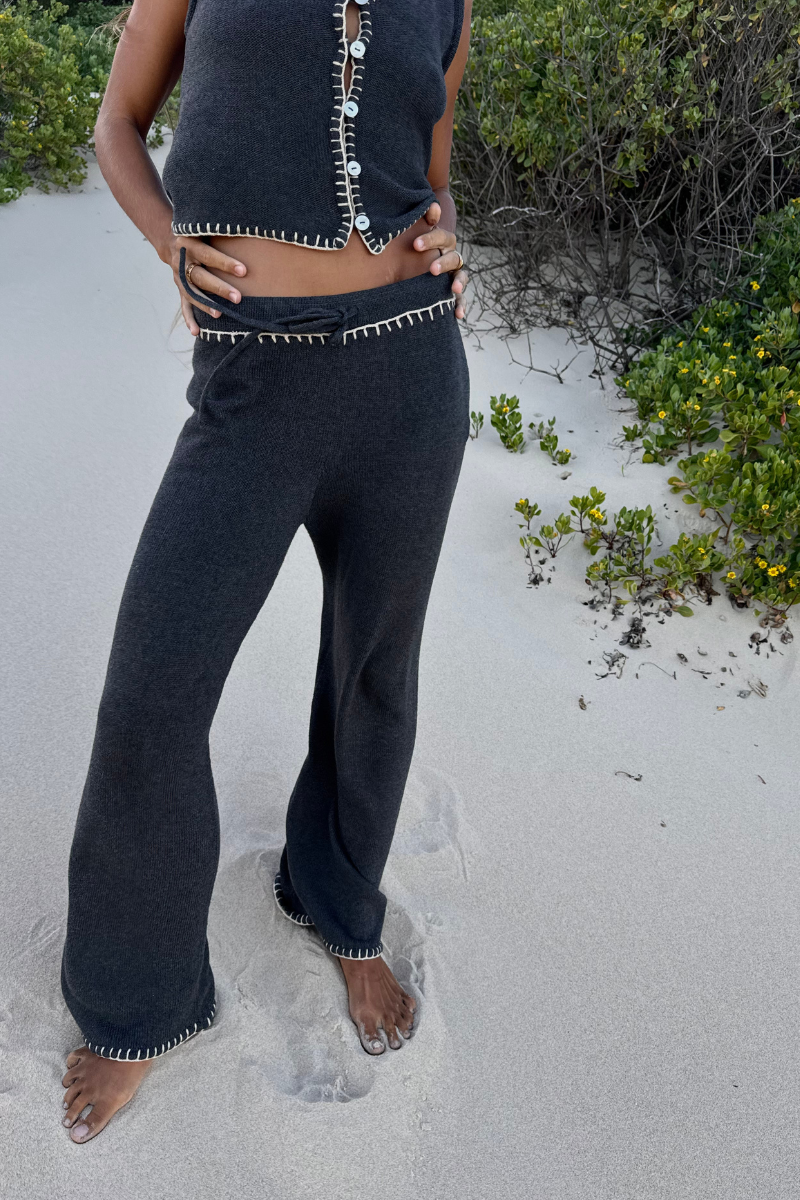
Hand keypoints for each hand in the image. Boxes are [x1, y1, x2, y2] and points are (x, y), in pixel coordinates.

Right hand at [167, 236, 246, 335]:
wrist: (171, 240)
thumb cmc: (200, 233)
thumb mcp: (205, 229)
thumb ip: (221, 233)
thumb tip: (251, 233)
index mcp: (189, 244)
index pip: (208, 255)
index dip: (225, 263)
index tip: (244, 271)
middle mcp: (181, 261)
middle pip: (200, 277)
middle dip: (219, 288)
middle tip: (238, 298)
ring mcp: (178, 277)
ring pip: (192, 293)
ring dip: (205, 305)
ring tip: (219, 315)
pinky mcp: (179, 289)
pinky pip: (184, 305)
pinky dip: (189, 319)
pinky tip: (196, 332)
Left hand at [414, 202, 468, 319]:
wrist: (418, 260)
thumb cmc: (416, 246)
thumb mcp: (415, 232)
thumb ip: (422, 219)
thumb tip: (432, 205)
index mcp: (442, 242)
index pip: (441, 237)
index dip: (431, 239)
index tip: (416, 245)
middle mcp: (451, 257)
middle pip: (453, 257)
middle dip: (443, 262)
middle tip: (432, 269)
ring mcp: (454, 274)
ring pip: (460, 276)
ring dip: (459, 282)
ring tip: (454, 288)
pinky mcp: (453, 291)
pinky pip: (460, 299)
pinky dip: (461, 305)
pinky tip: (458, 314)